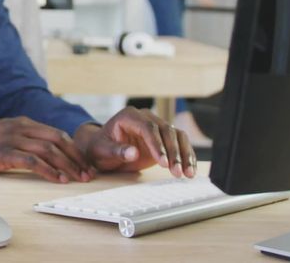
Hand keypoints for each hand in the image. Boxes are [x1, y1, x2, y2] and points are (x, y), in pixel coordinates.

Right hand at [0, 117, 94, 183]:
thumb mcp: (3, 135)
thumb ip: (22, 140)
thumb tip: (43, 154)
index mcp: (22, 123)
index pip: (57, 134)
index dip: (74, 150)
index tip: (84, 164)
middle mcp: (20, 128)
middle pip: (58, 140)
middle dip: (76, 158)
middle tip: (87, 174)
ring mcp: (12, 139)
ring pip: (49, 150)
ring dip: (67, 165)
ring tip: (77, 179)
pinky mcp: (4, 153)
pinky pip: (32, 161)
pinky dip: (49, 170)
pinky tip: (57, 179)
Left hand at [74, 107, 196, 177]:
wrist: (102, 150)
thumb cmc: (99, 148)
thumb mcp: (102, 151)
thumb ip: (117, 151)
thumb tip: (133, 152)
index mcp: (129, 116)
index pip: (148, 128)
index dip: (157, 145)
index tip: (163, 163)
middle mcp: (145, 117)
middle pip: (166, 131)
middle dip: (173, 153)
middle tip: (177, 172)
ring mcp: (156, 126)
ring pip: (177, 136)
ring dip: (184, 155)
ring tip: (187, 174)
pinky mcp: (163, 138)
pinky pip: (180, 143)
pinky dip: (186, 156)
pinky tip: (190, 170)